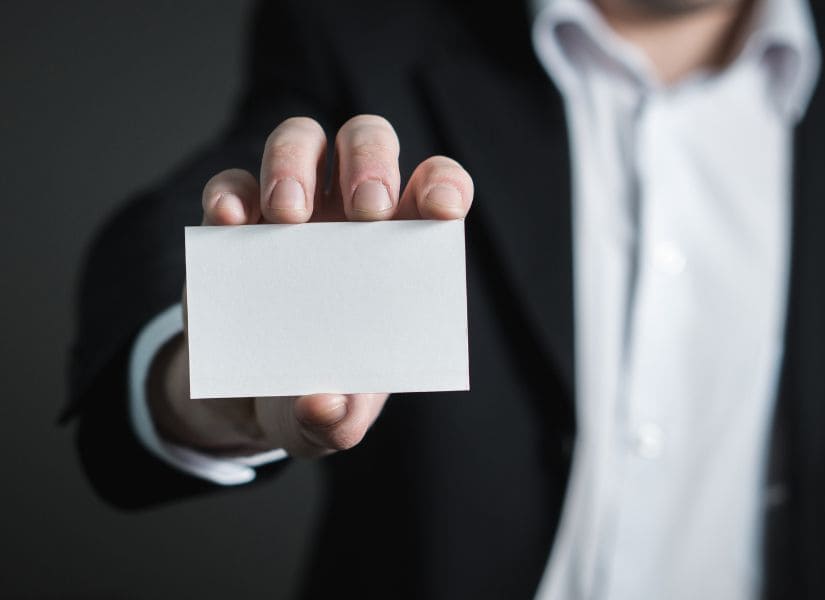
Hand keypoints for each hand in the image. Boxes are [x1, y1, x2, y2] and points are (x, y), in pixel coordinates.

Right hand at [148, 115, 473, 457]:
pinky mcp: (234, 224)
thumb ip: (338, 420)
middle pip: (367, 142)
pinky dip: (230, 193)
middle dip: (371, 162)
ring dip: (295, 164)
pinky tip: (231, 221)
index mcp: (399, 248)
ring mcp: (290, 211)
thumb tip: (326, 405)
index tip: (442, 211)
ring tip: (289, 217)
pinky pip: (232, 185)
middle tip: (366, 211)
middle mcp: (349, 215)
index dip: (445, 185)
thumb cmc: (316, 394)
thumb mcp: (331, 421)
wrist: (253, 399)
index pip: (436, 189)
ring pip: (300, 141)